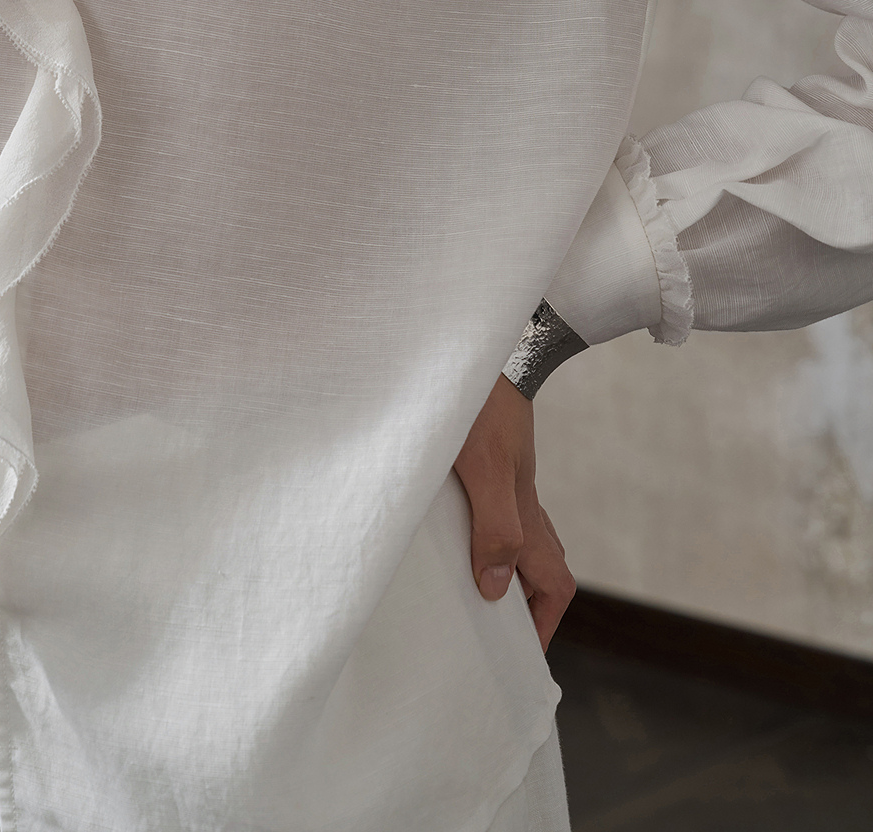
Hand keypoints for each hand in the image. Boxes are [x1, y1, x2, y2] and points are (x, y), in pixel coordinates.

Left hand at [453, 373, 575, 651]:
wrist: (494, 347)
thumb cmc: (483, 404)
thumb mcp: (483, 468)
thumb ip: (494, 525)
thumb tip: (496, 588)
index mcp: (528, 512)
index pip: (554, 582)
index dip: (544, 623)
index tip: (520, 653)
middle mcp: (522, 499)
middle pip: (537, 564)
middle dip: (522, 603)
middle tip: (487, 630)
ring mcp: (507, 478)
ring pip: (514, 535)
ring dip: (497, 566)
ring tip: (462, 589)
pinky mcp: (486, 457)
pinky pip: (492, 508)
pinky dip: (478, 530)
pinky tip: (446, 528)